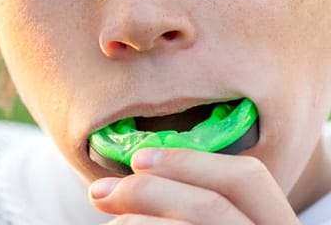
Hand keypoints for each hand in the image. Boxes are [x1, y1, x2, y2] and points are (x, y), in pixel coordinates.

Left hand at [89, 148, 299, 223]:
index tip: (138, 159)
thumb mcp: (219, 218)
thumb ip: (197, 202)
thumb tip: (141, 171)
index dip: (189, 161)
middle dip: (149, 190)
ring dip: (137, 222)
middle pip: (213, 204)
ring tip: (110, 224)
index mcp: (275, 224)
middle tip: (101, 191)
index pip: (247, 178)